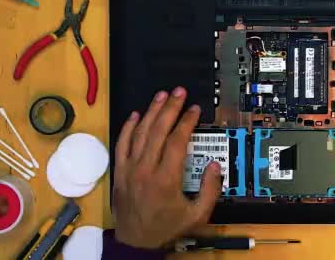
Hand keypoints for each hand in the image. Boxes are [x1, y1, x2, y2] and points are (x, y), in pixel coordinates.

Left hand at [112, 87, 221, 248]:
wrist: (136, 243)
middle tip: (179, 92)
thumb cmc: (166, 229)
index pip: (177, 141)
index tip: (194, 110)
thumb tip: (215, 167)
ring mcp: (129, 169)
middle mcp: (145, 170)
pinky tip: (135, 115)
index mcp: (166, 178)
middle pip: (158, 130)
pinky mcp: (119, 172)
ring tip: (161, 96)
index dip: (187, 122)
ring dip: (151, 112)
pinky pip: (122, 144)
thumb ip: (210, 190)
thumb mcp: (197, 215)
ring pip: (139, 133)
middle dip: (170, 108)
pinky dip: (128, 128)